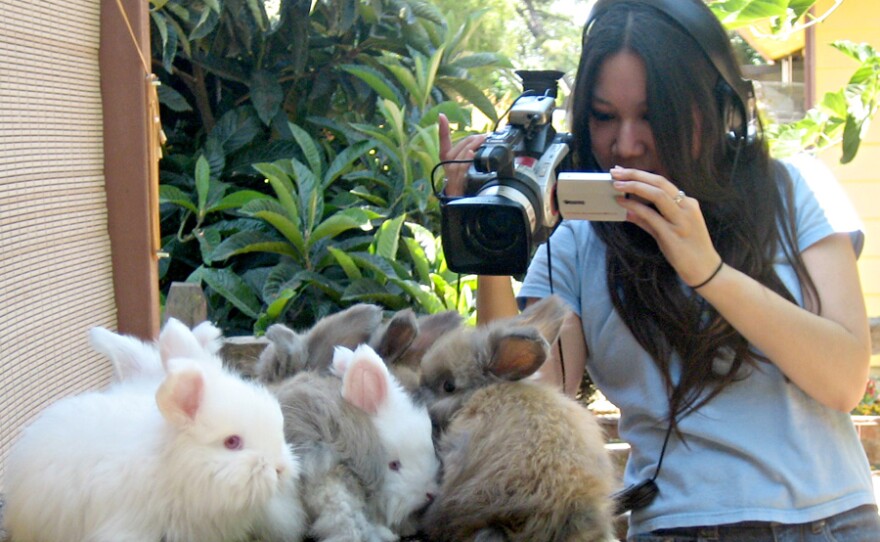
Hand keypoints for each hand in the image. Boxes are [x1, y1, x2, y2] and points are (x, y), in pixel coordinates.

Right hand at [438, 113, 486, 196]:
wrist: (459, 207)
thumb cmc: (464, 187)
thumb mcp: (466, 169)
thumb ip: (469, 156)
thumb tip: (483, 140)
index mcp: (447, 162)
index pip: (443, 143)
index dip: (442, 129)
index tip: (442, 116)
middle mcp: (446, 167)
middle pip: (456, 148)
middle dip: (471, 140)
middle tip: (485, 136)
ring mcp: (450, 177)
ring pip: (459, 157)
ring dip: (471, 146)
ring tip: (482, 140)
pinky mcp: (455, 185)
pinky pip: (460, 170)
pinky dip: (465, 160)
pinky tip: (471, 154)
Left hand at [610, 166, 721, 286]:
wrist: (705, 270)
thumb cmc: (687, 250)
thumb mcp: (668, 231)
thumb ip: (648, 220)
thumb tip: (628, 211)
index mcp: (688, 203)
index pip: (662, 182)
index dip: (641, 174)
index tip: (623, 171)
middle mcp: (686, 207)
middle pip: (659, 182)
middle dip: (635, 174)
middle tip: (615, 172)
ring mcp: (681, 220)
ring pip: (657, 194)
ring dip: (635, 186)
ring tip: (616, 184)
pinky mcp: (672, 234)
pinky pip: (651, 216)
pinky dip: (635, 207)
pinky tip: (622, 203)